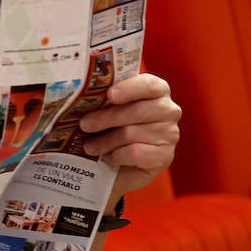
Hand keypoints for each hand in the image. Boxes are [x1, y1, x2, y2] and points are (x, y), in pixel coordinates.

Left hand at [77, 73, 180, 204]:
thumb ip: (102, 98)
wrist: (117, 166)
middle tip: (84, 124)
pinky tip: (109, 157)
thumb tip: (80, 96)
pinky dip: (117, 156)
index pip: (149, 84)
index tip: (110, 94)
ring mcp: (170, 134)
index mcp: (156, 90)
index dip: (129, 88)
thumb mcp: (106, 110)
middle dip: (106, 118)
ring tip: (90, 146)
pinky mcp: (164, 156)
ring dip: (105, 141)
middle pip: (136, 111)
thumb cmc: (111, 130)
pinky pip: (135, 153)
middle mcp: (168, 110)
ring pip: (131, 133)